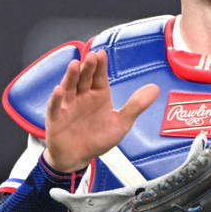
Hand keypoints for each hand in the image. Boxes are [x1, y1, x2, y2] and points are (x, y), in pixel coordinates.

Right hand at [45, 51, 159, 172]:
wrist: (78, 158)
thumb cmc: (97, 139)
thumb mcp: (121, 123)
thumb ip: (136, 106)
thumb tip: (156, 88)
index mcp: (98, 95)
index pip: (99, 77)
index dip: (100, 66)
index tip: (102, 54)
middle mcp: (82, 96)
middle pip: (84, 78)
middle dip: (88, 68)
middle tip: (92, 57)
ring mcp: (68, 106)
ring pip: (69, 88)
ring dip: (71, 76)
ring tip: (75, 65)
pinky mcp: (56, 118)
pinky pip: (55, 107)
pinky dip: (56, 99)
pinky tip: (59, 90)